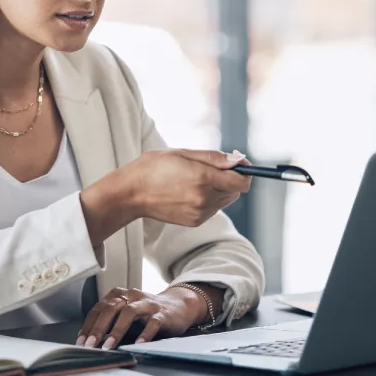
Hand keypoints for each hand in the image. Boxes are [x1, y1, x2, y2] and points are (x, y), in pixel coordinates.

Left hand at [76, 285, 215, 349]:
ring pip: (130, 312)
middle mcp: (132, 296)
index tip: (81, 341)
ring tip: (109, 346)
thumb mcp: (126, 315)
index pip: (100, 308)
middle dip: (99, 327)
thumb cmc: (146, 312)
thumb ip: (111, 323)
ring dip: (117, 330)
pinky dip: (144, 333)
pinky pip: (152, 322)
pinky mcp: (162, 313)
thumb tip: (92, 340)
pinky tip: (138, 344)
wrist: (177, 305)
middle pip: (112, 307)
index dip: (89, 324)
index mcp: (120, 294)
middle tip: (90, 345)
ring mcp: (147, 303)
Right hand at [81, 149, 250, 246]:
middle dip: (228, 178)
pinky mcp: (195, 222)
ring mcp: (200, 213)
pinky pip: (213, 208)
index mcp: (203, 179)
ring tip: (194, 179)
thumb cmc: (154, 166)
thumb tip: (240, 160)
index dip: (243, 171)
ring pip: (225, 200)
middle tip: (207, 167)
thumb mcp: (184, 154)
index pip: (242, 181)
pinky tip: (188, 190)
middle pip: (235, 190)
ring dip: (218, 189)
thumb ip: (215, 158)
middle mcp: (204, 199)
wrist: (131, 192)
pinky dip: (208, 199)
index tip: (236, 163)